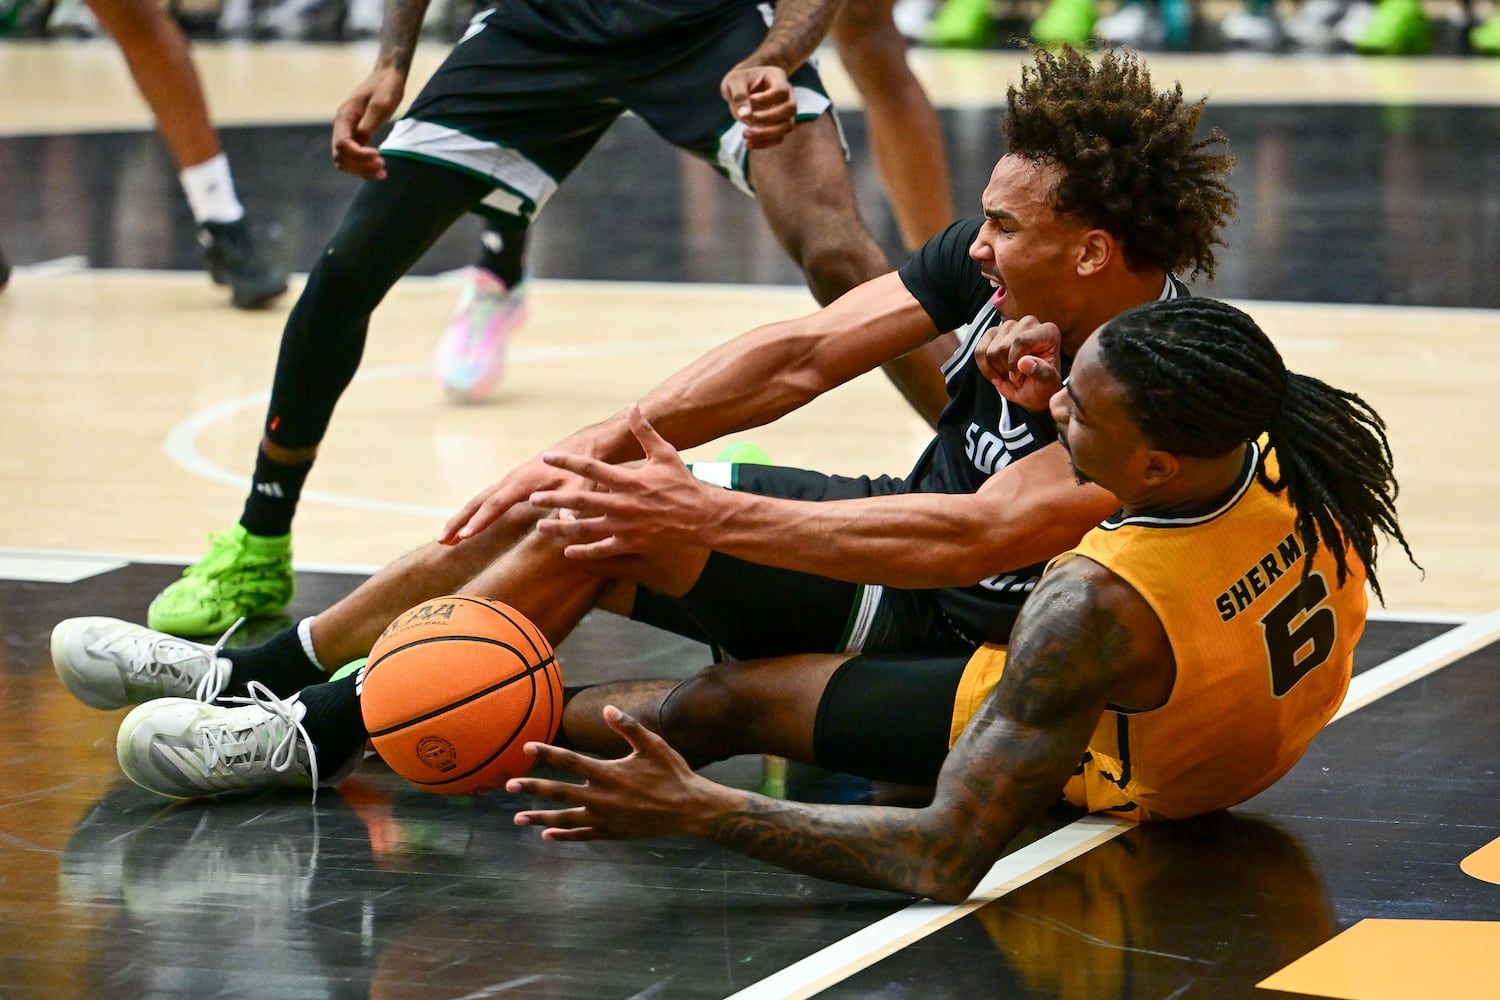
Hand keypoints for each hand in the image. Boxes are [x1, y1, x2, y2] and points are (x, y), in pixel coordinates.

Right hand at [331, 67, 407, 178]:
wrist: (387, 76)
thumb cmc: (385, 87)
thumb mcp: (381, 104)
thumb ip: (369, 123)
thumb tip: (361, 142)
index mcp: (345, 116)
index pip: (342, 143)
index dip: (358, 155)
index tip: (378, 156)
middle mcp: (342, 125)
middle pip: (340, 155)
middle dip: (360, 165)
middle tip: (383, 167)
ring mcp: (348, 131)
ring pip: (345, 160)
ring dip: (361, 170)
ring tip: (382, 173)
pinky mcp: (356, 135)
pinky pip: (353, 157)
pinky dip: (364, 166)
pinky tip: (379, 170)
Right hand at [440, 450, 593, 544]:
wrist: (584, 446)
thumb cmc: (582, 469)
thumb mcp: (580, 489)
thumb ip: (571, 506)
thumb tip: (564, 524)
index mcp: (523, 482)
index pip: (496, 504)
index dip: (480, 521)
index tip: (463, 536)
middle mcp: (511, 480)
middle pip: (478, 502)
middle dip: (459, 521)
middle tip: (441, 541)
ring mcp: (510, 481)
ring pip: (480, 500)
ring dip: (461, 518)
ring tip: (446, 540)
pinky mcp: (514, 483)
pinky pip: (488, 499)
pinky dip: (474, 512)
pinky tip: (468, 525)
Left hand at [508, 706, 717, 840]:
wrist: (689, 809)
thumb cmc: (672, 773)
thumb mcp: (652, 745)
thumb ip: (628, 728)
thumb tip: (607, 709)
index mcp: (608, 773)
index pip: (570, 761)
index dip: (547, 753)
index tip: (527, 747)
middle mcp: (601, 797)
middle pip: (558, 792)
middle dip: (532, 787)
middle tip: (508, 785)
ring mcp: (605, 818)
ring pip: (565, 818)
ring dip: (539, 817)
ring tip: (517, 818)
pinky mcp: (611, 832)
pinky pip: (582, 835)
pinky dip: (564, 835)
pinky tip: (547, 835)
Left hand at [529, 405, 714, 558]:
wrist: (701, 517)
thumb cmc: (682, 483)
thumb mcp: (665, 453)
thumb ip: (645, 432)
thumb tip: (633, 406)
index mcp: (628, 480)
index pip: (591, 468)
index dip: (567, 461)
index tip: (547, 457)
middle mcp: (623, 504)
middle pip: (580, 502)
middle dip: (554, 500)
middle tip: (532, 499)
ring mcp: (625, 526)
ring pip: (586, 528)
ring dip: (561, 528)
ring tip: (540, 527)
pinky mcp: (631, 543)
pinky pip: (602, 549)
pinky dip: (584, 551)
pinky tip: (567, 551)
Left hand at [720, 65, 796, 149]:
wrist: (740, 89)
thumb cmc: (738, 81)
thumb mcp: (734, 82)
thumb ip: (739, 95)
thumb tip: (745, 115)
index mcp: (778, 78)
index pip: (782, 90)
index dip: (767, 98)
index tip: (750, 99)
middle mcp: (787, 95)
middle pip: (790, 109)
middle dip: (768, 117)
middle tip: (746, 118)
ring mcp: (785, 112)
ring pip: (787, 126)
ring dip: (767, 133)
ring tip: (744, 134)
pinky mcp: (779, 126)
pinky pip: (778, 138)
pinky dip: (764, 143)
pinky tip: (747, 144)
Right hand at [975, 316, 1063, 411]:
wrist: (1032, 391)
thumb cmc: (1043, 385)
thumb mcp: (1048, 385)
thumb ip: (1042, 373)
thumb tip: (1024, 362)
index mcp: (1048, 332)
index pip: (1021, 340)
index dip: (1014, 362)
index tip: (1018, 376)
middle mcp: (1029, 324)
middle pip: (1004, 346)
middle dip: (1006, 368)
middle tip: (1017, 378)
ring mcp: (1010, 327)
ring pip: (991, 350)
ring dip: (998, 369)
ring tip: (1010, 375)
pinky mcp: (993, 333)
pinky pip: (979, 351)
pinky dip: (985, 368)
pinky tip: (996, 374)